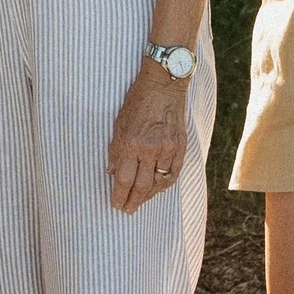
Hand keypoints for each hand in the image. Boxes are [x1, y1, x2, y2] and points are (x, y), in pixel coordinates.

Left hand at [107, 63, 192, 213]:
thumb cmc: (138, 101)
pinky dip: (164, 184)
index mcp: (131, 143)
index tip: (116, 204)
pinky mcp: (181, 146)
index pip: (124, 179)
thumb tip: (112, 172)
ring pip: (158, 183)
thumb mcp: (119, 123)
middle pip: (141, 186)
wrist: (164, 83)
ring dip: (148, 195)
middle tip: (127, 210)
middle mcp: (150, 149)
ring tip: (140, 201)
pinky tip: (157, 188)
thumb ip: (116, 150)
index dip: (118, 196)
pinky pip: (173, 173)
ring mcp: (168, 148)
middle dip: (132, 201)